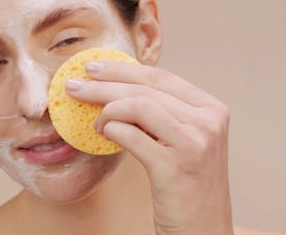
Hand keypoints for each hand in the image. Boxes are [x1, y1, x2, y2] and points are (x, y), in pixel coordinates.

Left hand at [65, 60, 233, 234]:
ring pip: (137, 106)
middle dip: (103, 84)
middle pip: (145, 89)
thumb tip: (117, 90)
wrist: (202, 228)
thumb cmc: (186, 184)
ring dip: (106, 110)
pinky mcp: (176, 166)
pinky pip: (131, 135)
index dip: (122, 69)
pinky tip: (104, 133)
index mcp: (211, 109)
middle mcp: (208, 121)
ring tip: (93, 122)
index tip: (93, 67)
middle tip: (75, 86)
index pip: (159, 77)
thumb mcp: (183, 140)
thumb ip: (163, 113)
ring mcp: (195, 143)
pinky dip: (112, 130)